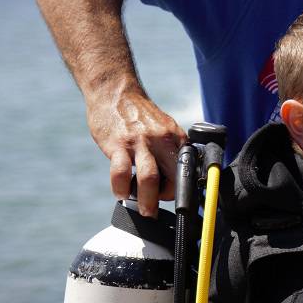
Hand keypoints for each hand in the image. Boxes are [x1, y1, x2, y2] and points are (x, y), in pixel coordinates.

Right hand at [87, 88, 187, 215]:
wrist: (115, 91)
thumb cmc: (139, 116)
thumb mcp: (164, 129)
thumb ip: (170, 150)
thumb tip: (174, 179)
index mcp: (177, 138)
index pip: (187, 171)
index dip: (181, 189)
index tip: (172, 199)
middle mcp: (162, 140)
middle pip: (173, 178)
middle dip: (166, 200)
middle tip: (156, 209)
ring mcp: (140, 142)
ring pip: (149, 179)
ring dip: (147, 202)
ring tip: (143, 210)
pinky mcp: (118, 144)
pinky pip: (121, 173)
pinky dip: (122, 188)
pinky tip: (121, 192)